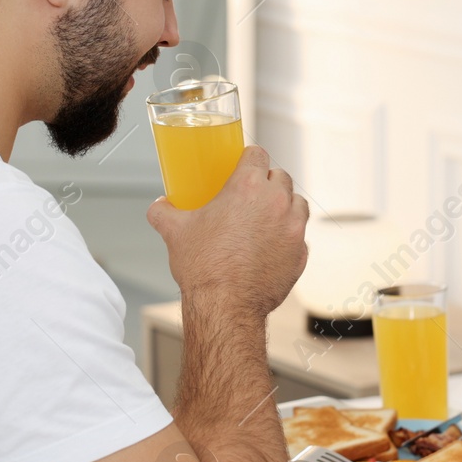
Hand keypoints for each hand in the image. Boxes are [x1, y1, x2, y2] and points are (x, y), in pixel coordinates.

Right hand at [147, 146, 308, 315]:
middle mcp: (276, 202)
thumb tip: (160, 206)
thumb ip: (164, 211)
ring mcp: (293, 228)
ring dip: (284, 206)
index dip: (250, 158)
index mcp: (247, 187)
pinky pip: (300, 236)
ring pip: (297, 203)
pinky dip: (289, 237)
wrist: (225, 306)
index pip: (258, 155)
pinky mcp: (301, 254)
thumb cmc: (204, 267)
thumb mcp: (175, 232)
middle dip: (267, 182)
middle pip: (280, 177)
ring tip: (265, 219)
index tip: (244, 166)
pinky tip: (271, 246)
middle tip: (250, 197)